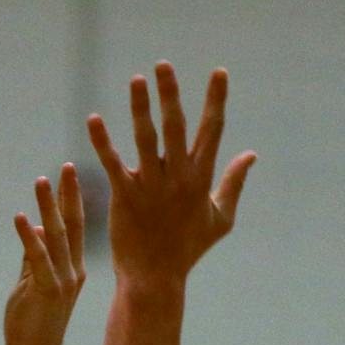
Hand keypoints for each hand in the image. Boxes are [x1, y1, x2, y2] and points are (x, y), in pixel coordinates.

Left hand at [4, 165, 86, 344]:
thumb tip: (36, 229)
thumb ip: (34, 257)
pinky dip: (29, 237)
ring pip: (56, 237)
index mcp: (71, 270)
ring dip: (48, 208)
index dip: (71, 201)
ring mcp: (61, 282)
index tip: (68, 175)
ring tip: (42, 181)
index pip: (73, 229)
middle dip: (69, 195)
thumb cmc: (33, 325)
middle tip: (67, 167)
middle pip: (72, 226)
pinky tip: (22, 216)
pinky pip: (37, 259)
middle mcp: (71, 272)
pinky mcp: (46, 291)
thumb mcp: (34, 283)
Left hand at [88, 64, 254, 286]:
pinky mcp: (125, 198)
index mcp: (201, 180)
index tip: (218, 73)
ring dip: (140, 108)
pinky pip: (113, 164)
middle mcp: (177, 179)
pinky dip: (103, 142)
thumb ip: (234, 184)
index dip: (216, 101)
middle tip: (163, 65)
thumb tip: (251, 155)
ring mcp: (150, 188)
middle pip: (176, 128)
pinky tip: (94, 119)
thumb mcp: (220, 220)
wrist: (156, 279)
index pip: (212, 132)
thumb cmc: (187, 250)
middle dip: (171, 95)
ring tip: (137, 81)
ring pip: (146, 140)